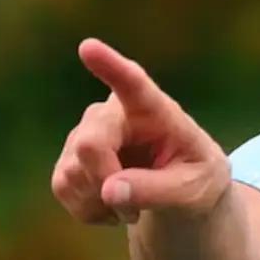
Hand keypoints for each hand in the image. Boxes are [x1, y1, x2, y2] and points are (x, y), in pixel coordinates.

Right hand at [52, 38, 230, 224]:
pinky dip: (87, 209)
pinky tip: (111, 206)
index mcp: (156, 109)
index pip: (133, 84)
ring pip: (73, 171)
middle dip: (106, 182)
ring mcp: (87, 132)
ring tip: (132, 204)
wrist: (181, 193)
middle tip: (134, 211)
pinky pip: (62, 186)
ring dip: (100, 201)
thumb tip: (108, 190)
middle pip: (91, 144)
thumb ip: (157, 190)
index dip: (110, 66)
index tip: (88, 47)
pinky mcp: (69, 157)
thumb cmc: (196, 179)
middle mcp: (115, 112)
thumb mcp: (193, 190)